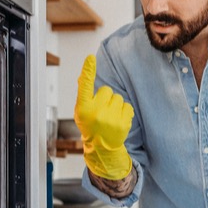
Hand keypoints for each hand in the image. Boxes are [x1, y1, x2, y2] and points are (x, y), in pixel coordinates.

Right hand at [74, 55, 133, 179]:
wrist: (101, 148)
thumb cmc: (90, 126)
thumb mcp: (81, 111)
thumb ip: (83, 94)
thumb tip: (83, 75)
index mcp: (83, 108)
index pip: (85, 85)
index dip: (87, 71)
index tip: (90, 58)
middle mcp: (95, 112)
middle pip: (107, 90)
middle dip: (105, 97)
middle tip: (102, 110)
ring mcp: (110, 118)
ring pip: (118, 97)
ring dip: (115, 104)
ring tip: (110, 116)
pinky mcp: (123, 122)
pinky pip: (127, 105)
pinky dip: (124, 111)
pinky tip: (118, 120)